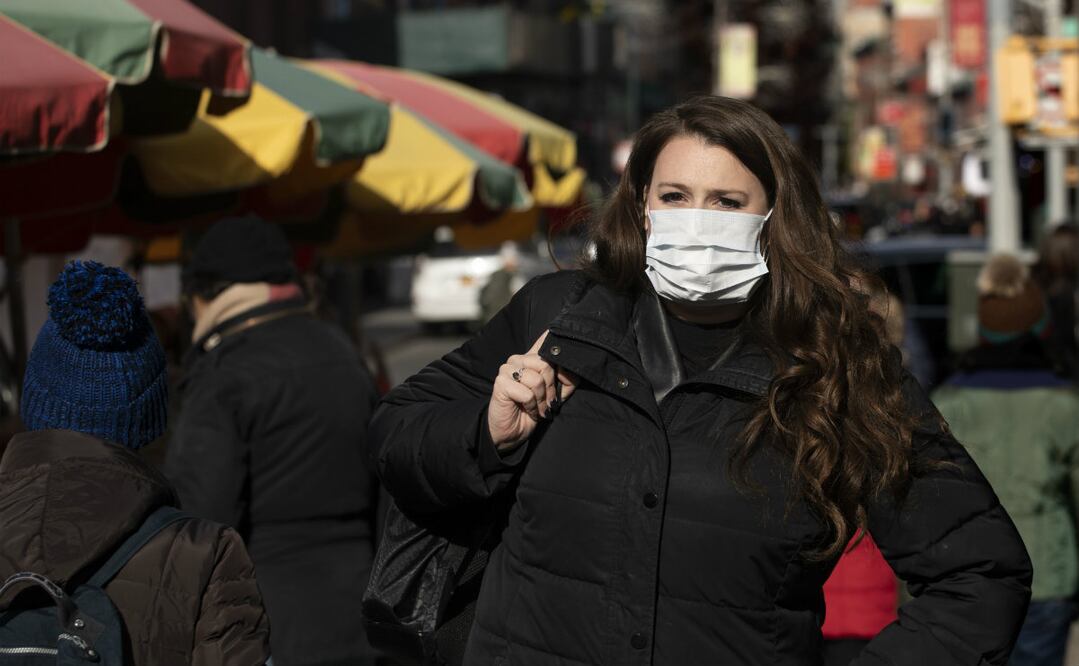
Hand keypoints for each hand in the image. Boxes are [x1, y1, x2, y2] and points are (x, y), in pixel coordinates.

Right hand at [488, 331, 576, 451]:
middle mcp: (517, 359)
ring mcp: (507, 370)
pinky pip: (527, 393)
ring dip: (541, 400)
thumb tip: (573, 370)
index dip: (556, 341)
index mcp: (531, 358)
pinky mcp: (500, 383)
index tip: (567, 342)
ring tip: (538, 408)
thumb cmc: (533, 411)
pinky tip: (528, 410)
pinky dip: (532, 406)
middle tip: (548, 402)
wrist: (512, 433)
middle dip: (551, 388)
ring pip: (537, 379)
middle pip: (545, 364)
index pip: (544, 340)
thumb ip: (565, 381)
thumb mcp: (555, 395)